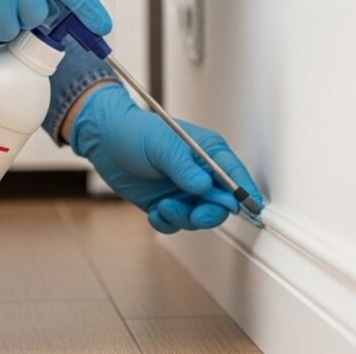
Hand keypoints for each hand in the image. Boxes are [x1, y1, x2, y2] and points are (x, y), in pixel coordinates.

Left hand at [71, 83, 263, 233]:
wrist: (105, 140)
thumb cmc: (135, 132)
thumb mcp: (162, 145)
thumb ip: (183, 167)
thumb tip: (203, 186)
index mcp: (207, 152)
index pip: (234, 173)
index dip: (245, 191)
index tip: (251, 207)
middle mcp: (200, 173)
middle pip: (220, 202)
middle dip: (210, 212)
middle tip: (196, 215)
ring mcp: (184, 190)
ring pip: (198, 217)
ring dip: (183, 217)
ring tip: (163, 207)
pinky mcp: (167, 203)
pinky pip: (176, 223)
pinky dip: (167, 223)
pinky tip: (155, 213)